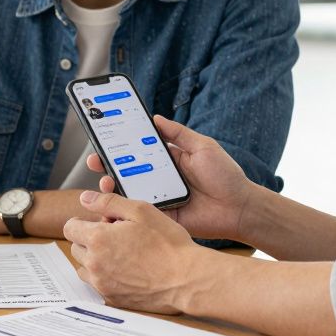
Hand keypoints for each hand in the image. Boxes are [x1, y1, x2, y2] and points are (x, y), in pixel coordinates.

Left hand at [63, 191, 205, 313]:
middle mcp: (94, 264)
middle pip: (76, 248)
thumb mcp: (140, 211)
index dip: (84, 222)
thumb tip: (85, 198)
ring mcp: (102, 284)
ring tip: (122, 254)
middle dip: (90, 240)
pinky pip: (99, 285)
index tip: (101, 222)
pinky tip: (129, 271)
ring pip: (85, 269)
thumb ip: (108, 202)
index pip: (70, 228)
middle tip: (117, 236)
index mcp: (97, 239)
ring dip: (96, 260)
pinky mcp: (113, 299)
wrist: (186, 279)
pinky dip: (107, 277)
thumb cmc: (168, 243)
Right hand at [87, 115, 255, 240]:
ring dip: (112, 189)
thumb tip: (156, 118)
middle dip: (107, 167)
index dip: (119, 146)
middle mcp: (159, 179)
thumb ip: (179, 134)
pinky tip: (114, 207)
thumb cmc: (225, 175)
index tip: (102, 139)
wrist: (239, 207)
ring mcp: (159, 199)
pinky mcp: (162, 217)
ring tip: (105, 184)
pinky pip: (140, 214)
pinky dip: (125, 211)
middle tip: (95, 162)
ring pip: (128, 193)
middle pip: (127, 172)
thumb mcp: (203, 147)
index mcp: (167, 161)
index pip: (137, 151)